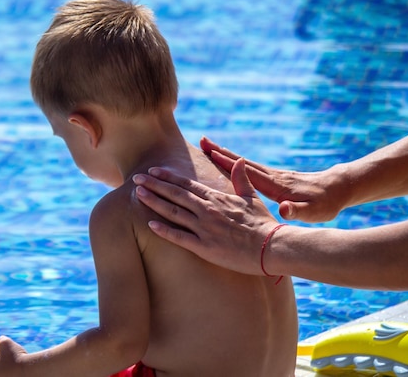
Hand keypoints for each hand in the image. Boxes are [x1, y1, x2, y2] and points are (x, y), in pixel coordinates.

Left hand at [133, 158, 278, 274]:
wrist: (271, 247)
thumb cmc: (263, 223)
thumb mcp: (252, 197)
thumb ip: (241, 179)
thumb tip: (239, 160)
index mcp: (216, 198)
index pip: (187, 184)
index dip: (168, 177)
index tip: (153, 171)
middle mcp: (206, 210)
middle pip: (174, 195)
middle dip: (154, 185)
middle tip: (136, 178)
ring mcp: (204, 228)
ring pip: (173, 212)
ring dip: (154, 202)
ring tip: (138, 194)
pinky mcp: (204, 247)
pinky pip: (179, 237)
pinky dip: (163, 230)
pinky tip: (149, 224)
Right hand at [201, 137, 345, 221]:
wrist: (339, 188)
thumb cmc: (326, 204)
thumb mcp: (314, 212)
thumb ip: (297, 211)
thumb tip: (283, 209)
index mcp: (276, 185)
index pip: (248, 173)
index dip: (229, 163)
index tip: (211, 153)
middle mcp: (272, 176)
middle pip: (241, 162)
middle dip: (221, 152)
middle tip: (202, 141)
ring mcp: (273, 175)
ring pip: (244, 163)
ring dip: (225, 154)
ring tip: (207, 146)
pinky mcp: (274, 177)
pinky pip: (249, 168)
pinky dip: (235, 162)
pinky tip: (227, 160)